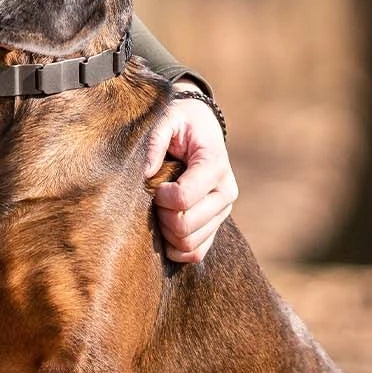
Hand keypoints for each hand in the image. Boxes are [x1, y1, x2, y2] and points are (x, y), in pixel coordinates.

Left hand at [148, 95, 235, 264]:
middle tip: (153, 199)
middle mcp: (225, 191)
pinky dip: (177, 250)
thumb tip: (146, 173)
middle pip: (185, 226)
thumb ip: (156, 140)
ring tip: (158, 211)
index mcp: (215, 165)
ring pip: (190, 244)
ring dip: (166, 234)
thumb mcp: (167, 119)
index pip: (183, 198)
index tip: (153, 185)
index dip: (160, 197)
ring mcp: (223, 211)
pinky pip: (197, 253)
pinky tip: (164, 233)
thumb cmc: (181, 122)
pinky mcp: (216, 223)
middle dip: (160, 216)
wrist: (201, 127)